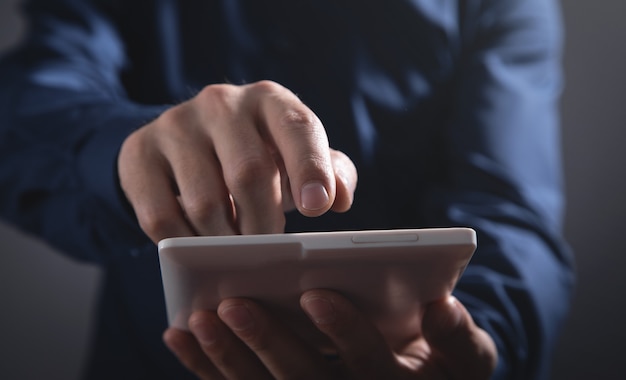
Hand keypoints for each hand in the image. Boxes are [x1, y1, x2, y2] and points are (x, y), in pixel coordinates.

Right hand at [118, 81, 356, 242]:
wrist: (186, 144)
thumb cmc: (257, 156)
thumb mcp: (295, 157)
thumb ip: (330, 172)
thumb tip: (339, 199)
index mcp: (270, 100)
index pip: (297, 128)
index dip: (310, 168)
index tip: (317, 209)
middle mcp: (222, 102)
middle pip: (249, 173)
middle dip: (264, 225)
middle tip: (268, 249)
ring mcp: (175, 124)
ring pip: (205, 202)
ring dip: (224, 240)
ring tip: (234, 248)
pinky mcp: (139, 152)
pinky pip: (161, 218)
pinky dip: (185, 244)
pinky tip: (198, 242)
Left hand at [163, 291, 497, 378]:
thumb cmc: (440, 369)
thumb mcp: (465, 358)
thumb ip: (458, 337)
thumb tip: (442, 305)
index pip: (367, 366)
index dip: (344, 333)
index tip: (316, 295)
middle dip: (268, 345)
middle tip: (233, 303)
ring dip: (227, 358)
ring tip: (197, 319)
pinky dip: (208, 367)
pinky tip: (180, 336)